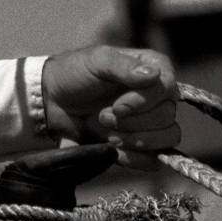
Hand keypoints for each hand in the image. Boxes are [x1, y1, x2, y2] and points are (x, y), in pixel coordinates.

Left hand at [41, 45, 179, 169]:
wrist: (53, 101)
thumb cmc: (75, 73)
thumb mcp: (95, 61)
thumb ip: (123, 66)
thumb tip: (154, 75)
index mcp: (151, 68)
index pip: (168, 87)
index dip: (146, 101)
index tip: (118, 106)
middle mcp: (156, 95)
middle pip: (167, 116)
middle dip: (133, 122)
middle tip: (103, 116)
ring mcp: (150, 121)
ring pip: (166, 137)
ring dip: (136, 140)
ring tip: (108, 133)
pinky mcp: (141, 145)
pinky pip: (154, 159)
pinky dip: (134, 157)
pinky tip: (113, 149)